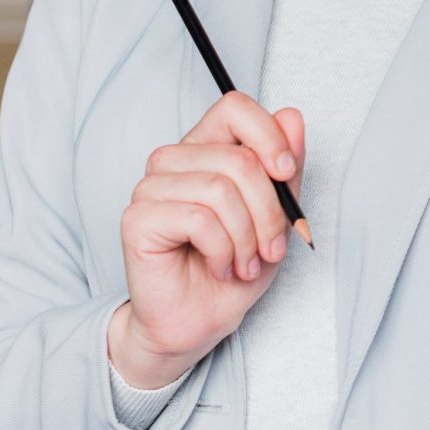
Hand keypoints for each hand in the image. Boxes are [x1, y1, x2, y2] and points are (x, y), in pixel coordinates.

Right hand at [109, 92, 305, 387]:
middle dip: (269, 212)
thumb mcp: (275, 218)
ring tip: (244, 264)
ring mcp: (151, 187)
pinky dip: (222, 250)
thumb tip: (292, 116)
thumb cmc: (234, 270)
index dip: (269, 135)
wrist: (197, 323)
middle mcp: (173, 161)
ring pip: (220, 189)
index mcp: (205, 149)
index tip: (287, 173)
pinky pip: (199, 218)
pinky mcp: (137, 218)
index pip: (234, 107)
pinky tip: (219, 267)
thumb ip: (284, 169)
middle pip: (238, 158)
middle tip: (271, 249)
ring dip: (246, 237)